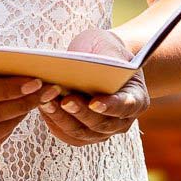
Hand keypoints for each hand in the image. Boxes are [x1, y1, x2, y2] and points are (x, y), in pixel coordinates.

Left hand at [36, 29, 148, 146]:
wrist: (99, 60)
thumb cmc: (105, 50)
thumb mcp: (109, 45)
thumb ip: (105, 56)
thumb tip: (89, 65)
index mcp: (136, 98)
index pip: (126, 105)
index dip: (111, 106)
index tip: (95, 102)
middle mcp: (122, 120)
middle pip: (102, 124)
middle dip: (81, 112)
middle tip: (64, 101)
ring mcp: (103, 130)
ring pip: (82, 133)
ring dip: (63, 119)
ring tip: (46, 103)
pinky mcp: (84, 134)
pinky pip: (69, 135)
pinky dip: (55, 123)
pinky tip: (43, 108)